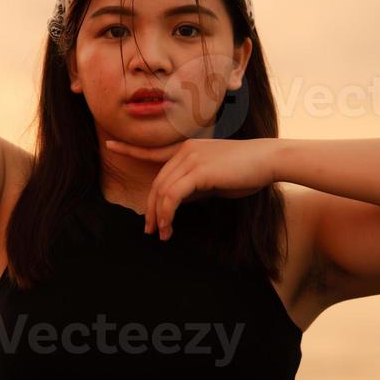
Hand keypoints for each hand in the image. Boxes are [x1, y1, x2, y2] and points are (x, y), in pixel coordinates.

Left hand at [104, 137, 278, 239]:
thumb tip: (178, 202)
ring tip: (162, 234)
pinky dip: (168, 213)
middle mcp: (185, 150)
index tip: (110, 145)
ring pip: (162, 191)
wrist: (268, 160)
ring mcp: (190, 158)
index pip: (153, 150)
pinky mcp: (198, 171)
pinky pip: (173, 196)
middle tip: (150, 230)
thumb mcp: (214, 180)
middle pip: (157, 183)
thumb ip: (194, 187)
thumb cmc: (247, 171)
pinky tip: (169, 227)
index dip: (130, 149)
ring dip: (159, 216)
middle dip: (151, 209)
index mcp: (187, 148)